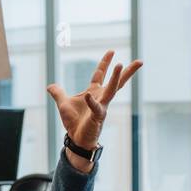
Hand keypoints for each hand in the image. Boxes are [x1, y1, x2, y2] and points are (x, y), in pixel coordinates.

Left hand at [47, 50, 141, 170]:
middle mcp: (101, 97)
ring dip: (116, 78)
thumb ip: (58, 94)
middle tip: (140, 61)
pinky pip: (95, 108)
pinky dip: (91, 102)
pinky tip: (88, 96)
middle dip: (127, 71)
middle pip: (117, 81)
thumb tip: (50, 86)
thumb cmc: (74, 123)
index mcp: (94, 92)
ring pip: (111, 90)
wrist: (76, 140)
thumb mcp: (63, 104)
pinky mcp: (97, 117)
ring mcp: (101, 107)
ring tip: (121, 65)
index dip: (105, 62)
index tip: (112, 51)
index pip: (100, 74)